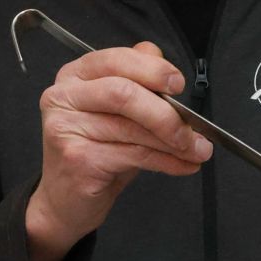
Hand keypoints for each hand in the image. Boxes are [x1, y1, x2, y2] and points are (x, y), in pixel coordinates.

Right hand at [25, 43, 211, 260]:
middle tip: (194, 128)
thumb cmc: (94, 153)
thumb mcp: (117, 113)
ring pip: (132, 128)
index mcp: (74, 75)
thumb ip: (139, 85)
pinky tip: (183, 165)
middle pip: (123, 93)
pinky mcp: (77, 159)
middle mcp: (63, 96)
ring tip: (197, 151)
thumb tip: (169, 74)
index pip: (117, 60)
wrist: (65, 200)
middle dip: (166, 112)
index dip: (153, 70)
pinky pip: (134, 155)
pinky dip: (167, 161)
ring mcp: (67, 128)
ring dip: (174, 141)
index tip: (178, 85)